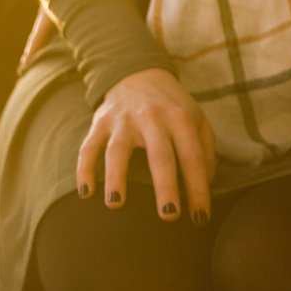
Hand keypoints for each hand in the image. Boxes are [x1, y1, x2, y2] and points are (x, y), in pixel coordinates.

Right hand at [78, 67, 215, 223]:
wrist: (138, 72)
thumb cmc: (172, 106)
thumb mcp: (197, 119)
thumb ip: (205, 151)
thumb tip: (206, 186)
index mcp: (180, 118)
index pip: (193, 157)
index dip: (198, 189)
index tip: (200, 218)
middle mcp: (153, 117)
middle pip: (160, 155)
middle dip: (165, 187)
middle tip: (169, 216)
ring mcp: (124, 119)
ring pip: (118, 150)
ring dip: (116, 177)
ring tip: (115, 204)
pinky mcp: (101, 121)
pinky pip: (88, 146)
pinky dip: (84, 168)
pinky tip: (86, 192)